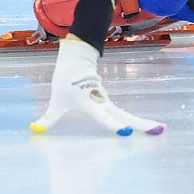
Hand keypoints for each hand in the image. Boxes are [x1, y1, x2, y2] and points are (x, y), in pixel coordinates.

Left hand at [31, 37, 165, 134]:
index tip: (125, 133)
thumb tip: (34, 129)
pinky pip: (122, 115)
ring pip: (127, 115)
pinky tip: (147, 129)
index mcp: (90, 103)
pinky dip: (136, 123)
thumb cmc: (66, 80)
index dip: (113, 125)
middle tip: (160, 131)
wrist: (76, 59)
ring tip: (159, 131)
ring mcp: (107, 101)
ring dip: (143, 124)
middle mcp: (102, 102)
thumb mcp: (56, 101)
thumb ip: (48, 118)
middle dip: (142, 124)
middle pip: (126, 116)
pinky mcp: (108, 101)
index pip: (104, 117)